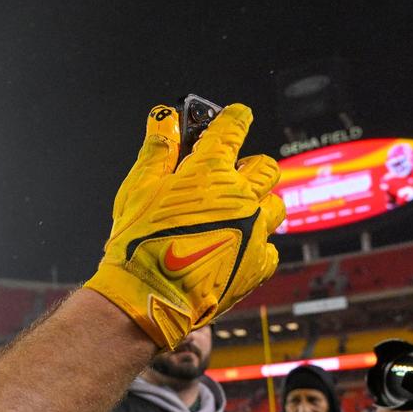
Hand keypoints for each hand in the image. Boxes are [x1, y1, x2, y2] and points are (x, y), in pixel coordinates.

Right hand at [85, 103, 282, 349]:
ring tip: (236, 216)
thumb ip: (156, 150)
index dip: (233, 117)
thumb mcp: (138, 189)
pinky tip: (237, 248)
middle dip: (249, 167)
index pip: (232, 127)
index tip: (235, 115)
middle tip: (228, 178)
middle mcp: (241, 196)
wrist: (150, 296)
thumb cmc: (140, 242)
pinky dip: (258, 245)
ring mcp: (255, 230)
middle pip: (264, 167)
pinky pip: (270, 248)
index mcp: (211, 171)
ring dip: (258, 204)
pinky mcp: (258, 264)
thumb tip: (163, 118)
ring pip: (275, 205)